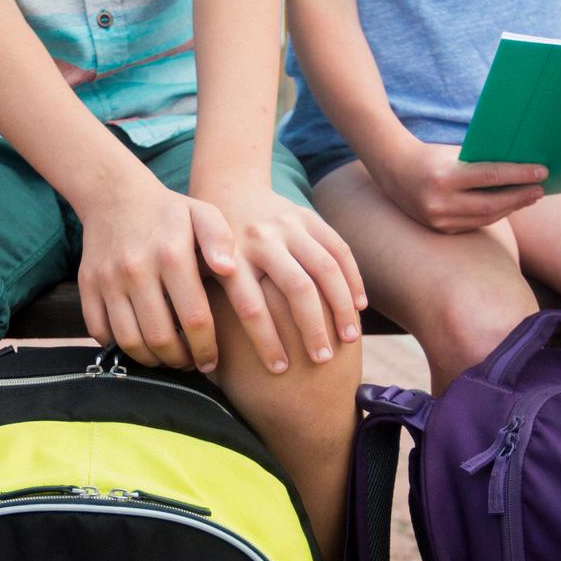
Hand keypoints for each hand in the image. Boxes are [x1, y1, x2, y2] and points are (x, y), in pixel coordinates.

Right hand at [75, 174, 234, 371]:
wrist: (114, 194)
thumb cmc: (170, 212)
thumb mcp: (203, 214)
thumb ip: (221, 240)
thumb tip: (228, 269)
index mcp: (171, 254)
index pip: (194, 318)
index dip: (205, 348)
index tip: (211, 361)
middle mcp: (137, 268)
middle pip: (160, 337)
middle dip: (179, 361)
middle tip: (190, 363)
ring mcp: (108, 279)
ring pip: (129, 341)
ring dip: (151, 360)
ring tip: (166, 358)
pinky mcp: (87, 285)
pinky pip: (99, 331)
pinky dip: (117, 346)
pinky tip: (137, 342)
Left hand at [196, 182, 366, 375]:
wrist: (229, 190)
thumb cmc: (214, 252)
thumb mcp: (202, 272)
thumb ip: (209, 307)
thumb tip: (208, 363)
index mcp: (230, 260)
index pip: (251, 307)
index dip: (267, 342)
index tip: (280, 370)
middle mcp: (261, 240)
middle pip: (295, 289)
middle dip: (312, 328)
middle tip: (322, 360)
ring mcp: (288, 226)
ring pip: (324, 269)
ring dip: (340, 307)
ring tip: (348, 340)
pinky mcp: (308, 217)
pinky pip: (339, 250)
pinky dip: (352, 279)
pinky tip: (358, 307)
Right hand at [365, 139, 545, 232]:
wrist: (393, 171)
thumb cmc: (430, 156)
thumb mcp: (454, 153)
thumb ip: (482, 161)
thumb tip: (521, 166)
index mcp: (443, 177)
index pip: (490, 177)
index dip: (519, 175)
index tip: (542, 172)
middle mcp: (439, 203)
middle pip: (491, 204)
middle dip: (520, 196)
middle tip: (541, 188)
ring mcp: (438, 220)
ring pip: (485, 218)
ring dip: (511, 207)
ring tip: (529, 196)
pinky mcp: (440, 230)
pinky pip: (474, 224)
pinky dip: (494, 215)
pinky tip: (508, 206)